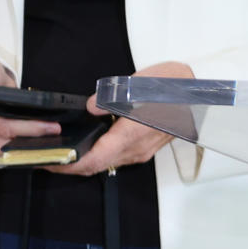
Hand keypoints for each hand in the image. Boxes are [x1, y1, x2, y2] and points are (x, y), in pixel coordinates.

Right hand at [0, 49, 61, 152]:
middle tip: (55, 128)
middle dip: (32, 134)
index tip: (42, 126)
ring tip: (51, 136)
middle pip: (6, 137)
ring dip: (28, 143)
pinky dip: (22, 145)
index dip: (22, 127)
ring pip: (6, 146)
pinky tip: (40, 140)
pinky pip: (6, 145)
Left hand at [52, 61, 192, 176]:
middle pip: (96, 166)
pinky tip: (89, 143)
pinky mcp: (145, 147)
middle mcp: (137, 148)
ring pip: (106, 163)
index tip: (48, 161)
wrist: (200, 93)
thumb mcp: (141, 82)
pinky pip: (116, 157)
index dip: (67, 165)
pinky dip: (98, 155)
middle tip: (46, 156)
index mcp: (133, 134)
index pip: (94, 160)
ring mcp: (142, 150)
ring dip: (83, 160)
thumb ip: (112, 95)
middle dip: (69, 165)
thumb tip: (91, 106)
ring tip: (64, 149)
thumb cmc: (175, 86)